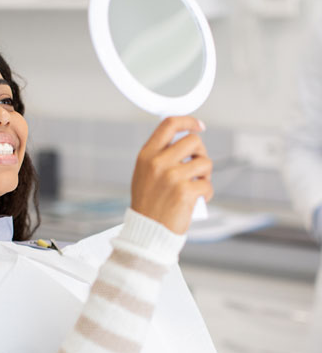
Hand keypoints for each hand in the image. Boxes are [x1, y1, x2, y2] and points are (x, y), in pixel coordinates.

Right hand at [130, 117, 212, 234]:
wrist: (147, 231)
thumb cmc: (148, 205)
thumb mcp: (144, 175)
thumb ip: (159, 156)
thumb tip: (185, 140)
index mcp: (146, 156)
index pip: (169, 125)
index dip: (188, 121)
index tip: (198, 125)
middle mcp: (158, 163)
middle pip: (193, 141)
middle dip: (200, 153)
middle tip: (197, 167)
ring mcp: (172, 177)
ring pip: (205, 162)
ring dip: (205, 174)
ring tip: (196, 185)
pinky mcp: (185, 192)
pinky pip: (207, 184)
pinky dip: (206, 193)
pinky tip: (196, 200)